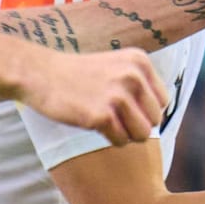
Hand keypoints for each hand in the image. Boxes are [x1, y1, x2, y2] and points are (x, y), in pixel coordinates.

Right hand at [20, 48, 168, 144]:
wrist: (40, 74)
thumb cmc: (79, 75)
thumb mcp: (117, 66)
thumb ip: (140, 85)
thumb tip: (160, 117)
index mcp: (140, 62)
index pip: (163, 101)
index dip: (146, 111)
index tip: (125, 109)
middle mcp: (133, 76)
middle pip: (155, 120)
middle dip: (137, 125)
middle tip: (114, 119)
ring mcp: (117, 95)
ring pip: (142, 133)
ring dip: (126, 135)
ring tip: (108, 124)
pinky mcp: (101, 115)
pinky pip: (121, 141)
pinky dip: (111, 140)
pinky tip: (95, 126)